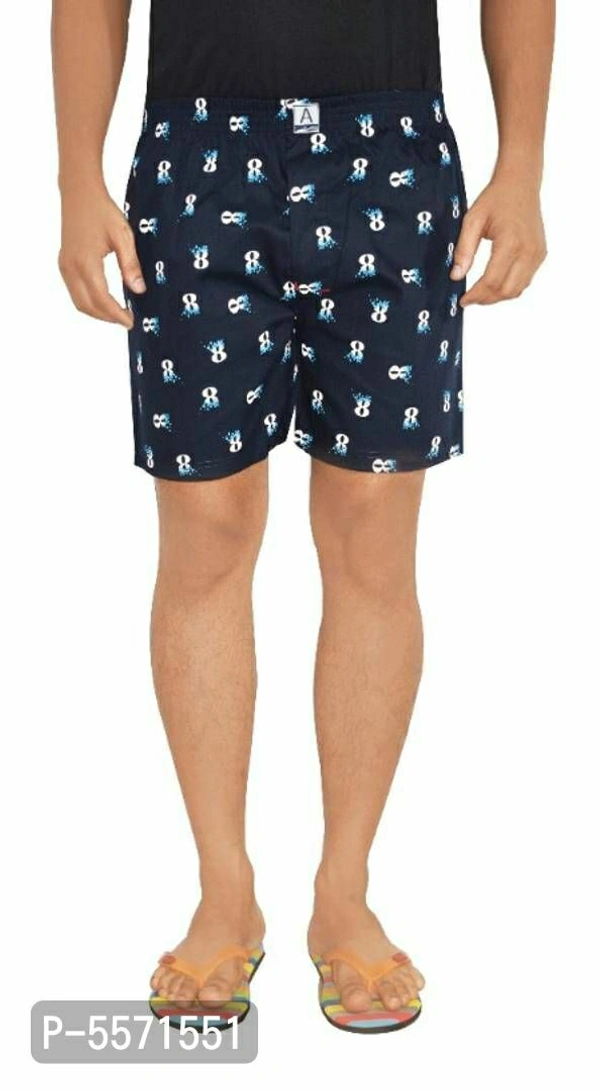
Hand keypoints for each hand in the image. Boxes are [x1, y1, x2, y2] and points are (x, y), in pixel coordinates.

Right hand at [59, 185, 145, 327]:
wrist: (80, 192)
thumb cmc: (102, 210)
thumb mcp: (123, 236)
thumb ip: (130, 265)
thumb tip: (139, 290)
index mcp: (86, 262)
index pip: (101, 300)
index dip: (116, 314)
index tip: (131, 321)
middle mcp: (71, 267)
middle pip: (87, 306)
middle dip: (106, 317)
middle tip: (126, 319)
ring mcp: (64, 265)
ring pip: (78, 301)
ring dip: (97, 311)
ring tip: (117, 312)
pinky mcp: (63, 263)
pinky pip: (74, 291)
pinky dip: (88, 301)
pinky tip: (104, 299)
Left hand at [450, 175, 546, 305]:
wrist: (520, 183)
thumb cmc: (496, 198)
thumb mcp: (473, 220)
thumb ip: (464, 249)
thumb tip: (456, 276)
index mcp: (510, 242)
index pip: (492, 281)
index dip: (476, 295)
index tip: (463, 300)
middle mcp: (528, 251)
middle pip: (506, 290)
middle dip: (486, 299)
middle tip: (470, 299)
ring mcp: (537, 254)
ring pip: (518, 289)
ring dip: (498, 296)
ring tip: (481, 293)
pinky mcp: (540, 254)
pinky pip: (525, 280)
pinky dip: (510, 287)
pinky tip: (496, 283)